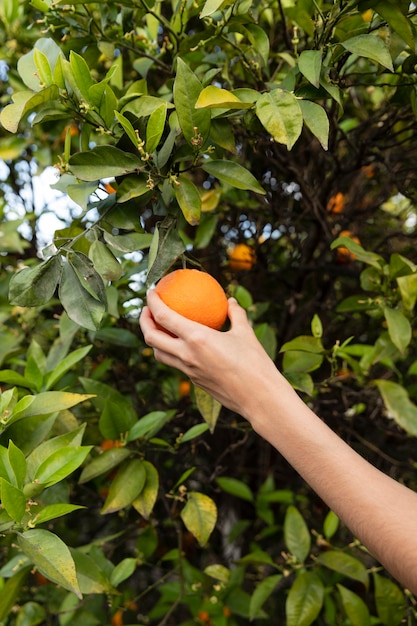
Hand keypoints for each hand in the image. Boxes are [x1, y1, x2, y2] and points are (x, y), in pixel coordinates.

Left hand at [139, 290, 280, 416]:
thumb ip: (235, 314)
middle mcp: (187, 355)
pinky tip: (182, 346)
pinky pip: (176, 364)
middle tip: (147, 310)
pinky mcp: (194, 381)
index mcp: (197, 338)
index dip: (152, 302)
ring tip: (159, 328)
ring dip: (153, 339)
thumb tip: (230, 301)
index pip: (163, 316)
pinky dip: (171, 352)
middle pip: (151, 337)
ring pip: (159, 354)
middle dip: (143, 321)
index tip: (151, 291)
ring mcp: (188, 370)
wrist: (258, 397)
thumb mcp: (245, 332)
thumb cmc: (254, 363)